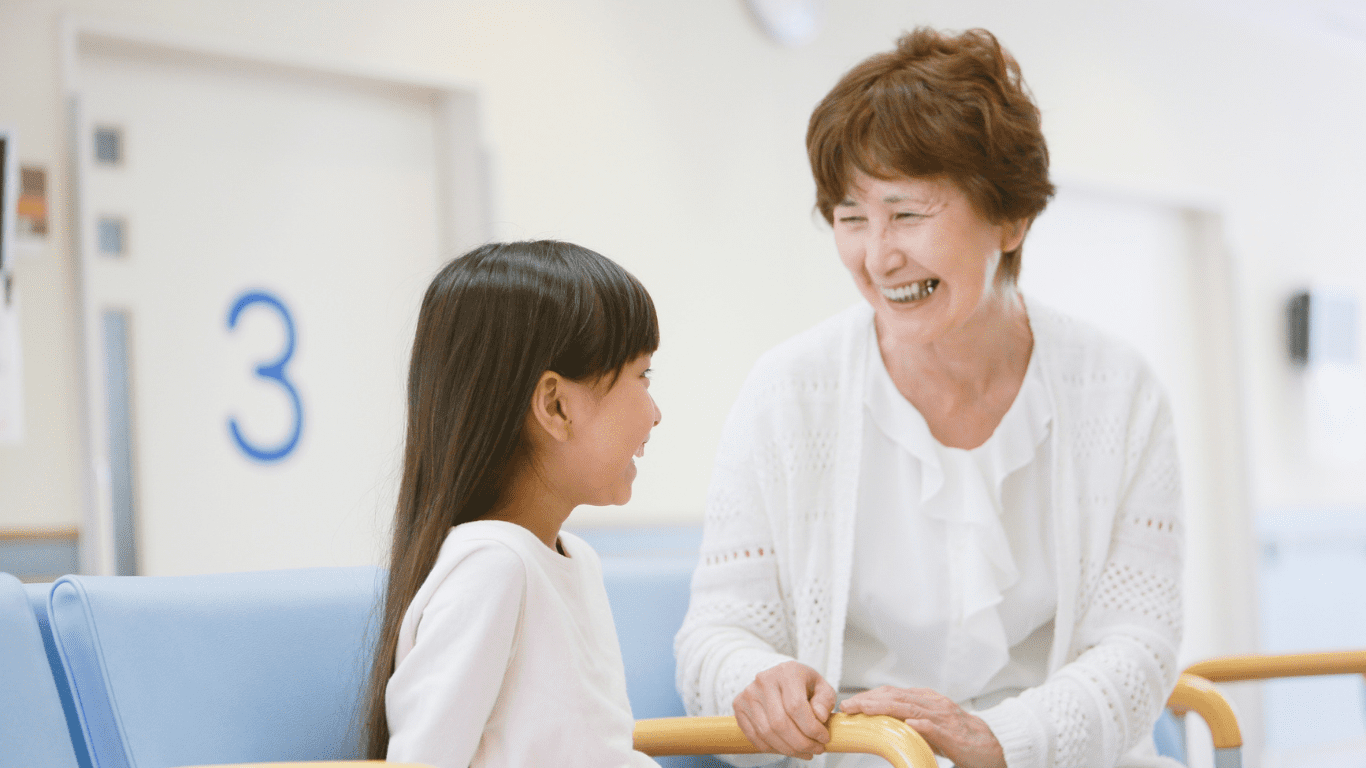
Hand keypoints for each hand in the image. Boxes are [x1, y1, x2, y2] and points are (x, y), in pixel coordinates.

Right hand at [732, 661, 837, 759]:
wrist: (779, 678)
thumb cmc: (803, 684)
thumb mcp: (821, 687)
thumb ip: (825, 700)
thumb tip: (819, 716)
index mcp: (787, 672)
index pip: (796, 706)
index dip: (811, 728)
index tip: (824, 738)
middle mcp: (764, 680)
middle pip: (780, 723)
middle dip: (801, 743)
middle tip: (816, 750)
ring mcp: (748, 693)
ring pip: (766, 733)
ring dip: (788, 749)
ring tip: (805, 752)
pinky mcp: (739, 705)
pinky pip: (754, 736)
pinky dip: (772, 748)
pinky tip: (787, 749)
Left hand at [840, 686, 1004, 767]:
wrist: (986, 746)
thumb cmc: (955, 735)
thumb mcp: (928, 722)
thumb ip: (907, 717)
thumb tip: (879, 720)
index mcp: (925, 698)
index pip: (892, 693)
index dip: (869, 696)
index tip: (851, 703)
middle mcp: (932, 703)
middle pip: (896, 697)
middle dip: (870, 700)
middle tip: (849, 705)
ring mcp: (943, 717)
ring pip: (910, 708)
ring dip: (885, 707)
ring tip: (865, 709)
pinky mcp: (953, 734)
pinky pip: (936, 727)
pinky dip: (922, 724)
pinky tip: (910, 724)